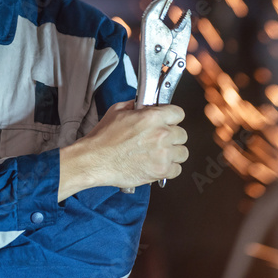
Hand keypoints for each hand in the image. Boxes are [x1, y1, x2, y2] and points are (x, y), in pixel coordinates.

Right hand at [59, 101, 187, 198]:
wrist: (94, 160)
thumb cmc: (103, 138)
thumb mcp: (117, 111)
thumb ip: (135, 106)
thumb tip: (143, 105)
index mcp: (153, 117)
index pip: (179, 113)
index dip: (172, 117)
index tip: (168, 121)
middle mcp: (162, 134)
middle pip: (182, 134)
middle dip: (172, 136)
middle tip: (160, 140)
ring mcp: (163, 154)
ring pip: (183, 153)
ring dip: (173, 153)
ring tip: (160, 154)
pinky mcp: (160, 171)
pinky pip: (177, 170)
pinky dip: (169, 169)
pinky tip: (157, 165)